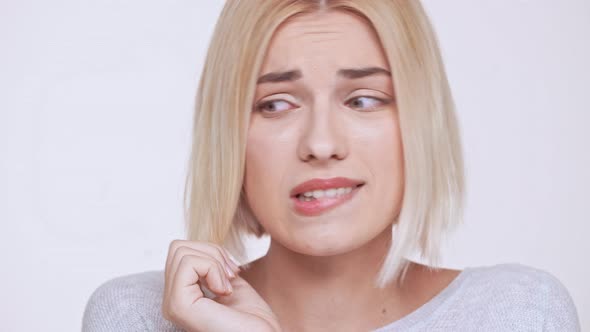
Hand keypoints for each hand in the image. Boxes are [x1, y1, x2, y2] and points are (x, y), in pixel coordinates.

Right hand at [163, 240, 280, 331]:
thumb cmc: (254, 320)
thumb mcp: (230, 282)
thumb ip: (213, 266)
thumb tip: (200, 246)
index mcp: (182, 296)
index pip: (180, 252)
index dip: (211, 253)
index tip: (233, 273)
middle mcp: (171, 302)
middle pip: (178, 248)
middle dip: (212, 252)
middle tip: (231, 276)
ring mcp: (172, 305)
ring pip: (180, 251)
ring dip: (214, 261)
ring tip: (228, 286)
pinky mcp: (178, 306)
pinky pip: (188, 263)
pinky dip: (212, 268)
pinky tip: (224, 291)